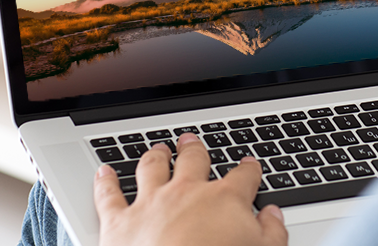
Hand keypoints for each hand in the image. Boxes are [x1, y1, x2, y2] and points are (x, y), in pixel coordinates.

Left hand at [93, 133, 287, 245]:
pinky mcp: (120, 222)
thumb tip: (273, 216)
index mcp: (224, 201)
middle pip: (193, 161)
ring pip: (152, 168)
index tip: (249, 165)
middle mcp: (186, 193)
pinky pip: (109, 195)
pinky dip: (105, 182)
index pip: (243, 177)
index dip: (248, 169)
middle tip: (192, 142)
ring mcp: (151, 203)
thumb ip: (272, 233)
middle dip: (194, 150)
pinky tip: (104, 171)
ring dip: (155, 157)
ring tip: (158, 150)